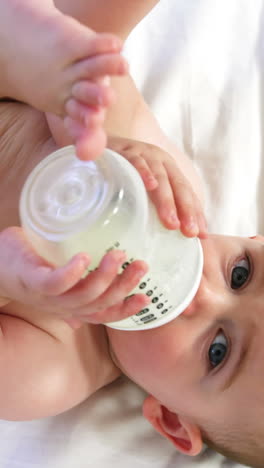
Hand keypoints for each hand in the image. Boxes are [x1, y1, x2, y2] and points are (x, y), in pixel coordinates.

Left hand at [0, 227, 148, 326]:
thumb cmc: (23, 270)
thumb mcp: (50, 283)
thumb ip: (67, 296)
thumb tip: (81, 319)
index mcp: (69, 306)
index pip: (103, 314)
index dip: (126, 310)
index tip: (147, 298)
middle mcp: (61, 306)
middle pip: (99, 304)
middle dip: (123, 287)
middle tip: (141, 265)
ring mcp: (46, 296)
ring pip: (83, 295)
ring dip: (104, 277)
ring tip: (118, 254)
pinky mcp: (32, 280)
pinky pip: (55, 283)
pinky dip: (71, 273)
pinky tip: (83, 258)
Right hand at [108, 136, 206, 237]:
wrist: (98, 145)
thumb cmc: (124, 173)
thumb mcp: (143, 187)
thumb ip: (156, 205)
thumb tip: (171, 232)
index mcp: (170, 170)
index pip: (187, 192)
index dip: (195, 213)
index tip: (201, 235)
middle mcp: (161, 161)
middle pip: (178, 186)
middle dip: (186, 210)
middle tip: (189, 232)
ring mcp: (144, 154)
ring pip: (160, 177)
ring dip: (167, 201)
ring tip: (171, 222)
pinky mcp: (125, 151)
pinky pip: (137, 162)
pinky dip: (145, 173)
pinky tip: (151, 186)